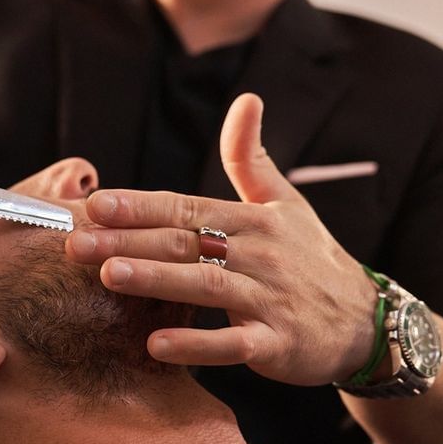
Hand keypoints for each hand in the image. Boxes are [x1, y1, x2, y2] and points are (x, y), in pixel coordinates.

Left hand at [65, 93, 377, 385]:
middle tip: (77, 243)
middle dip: (129, 240)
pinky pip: (234, 344)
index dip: (141, 205)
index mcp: (254, 220)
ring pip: (206, 286)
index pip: (188, 207)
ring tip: (109, 275)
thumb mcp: (286, 203)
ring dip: (157, 279)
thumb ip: (251, 158)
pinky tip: (156, 344)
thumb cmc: (313, 259)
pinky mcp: (278, 343)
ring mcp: (270, 299)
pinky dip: (197, 345)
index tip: (95, 203)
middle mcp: (260, 255)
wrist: (365, 321)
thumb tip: (246, 98)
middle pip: (187, 243)